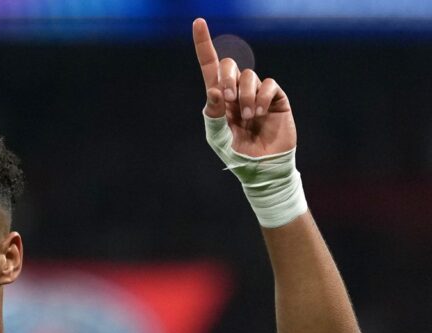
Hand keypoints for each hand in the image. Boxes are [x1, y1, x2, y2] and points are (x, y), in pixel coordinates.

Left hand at [193, 18, 295, 156]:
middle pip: (229, 65)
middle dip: (226, 78)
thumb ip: (213, 115)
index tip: (198, 22)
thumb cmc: (236, 154)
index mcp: (218, 98)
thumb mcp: (218, 137)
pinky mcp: (276, 98)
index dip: (204, 44)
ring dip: (246, 96)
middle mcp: (236, 91)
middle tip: (227, 100)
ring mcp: (257, 93)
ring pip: (249, 76)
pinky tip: (260, 115)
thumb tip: (213, 89)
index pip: (210, 65)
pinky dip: (262, 98)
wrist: (261, 168)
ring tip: (248, 118)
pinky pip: (269, 85)